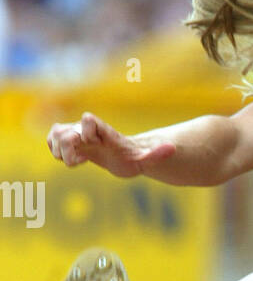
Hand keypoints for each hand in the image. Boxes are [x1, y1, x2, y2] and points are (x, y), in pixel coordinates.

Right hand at [47, 113, 175, 178]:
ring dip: (61, 151)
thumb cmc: (135, 157)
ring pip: (56, 135)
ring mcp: (77, 134)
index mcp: (105, 132)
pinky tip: (73, 159)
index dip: (86, 130)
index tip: (90, 143)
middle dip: (68, 147)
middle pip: (65, 131)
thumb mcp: (146, 159)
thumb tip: (173, 149)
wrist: (125, 157)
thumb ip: (157, 154)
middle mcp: (88, 130)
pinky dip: (56, 151)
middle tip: (81, 159)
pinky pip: (52, 141)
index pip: (89, 120)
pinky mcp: (70, 141)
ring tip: (78, 160)